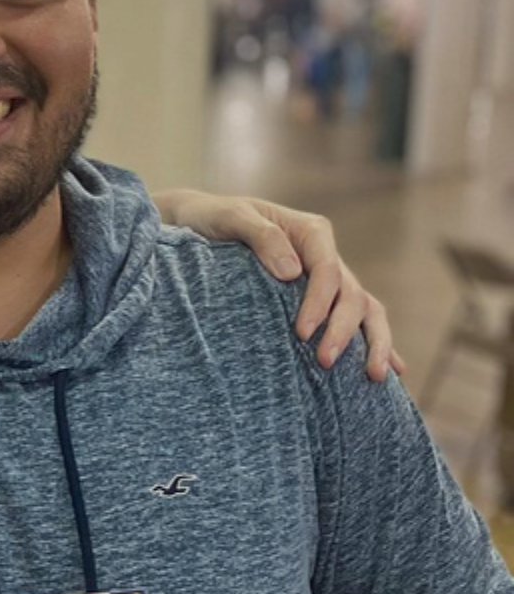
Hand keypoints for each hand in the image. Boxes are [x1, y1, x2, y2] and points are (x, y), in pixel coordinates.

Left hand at [153, 190, 403, 381]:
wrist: (200, 220)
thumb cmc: (214, 217)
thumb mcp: (232, 218)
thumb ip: (262, 237)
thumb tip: (292, 272)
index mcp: (310, 232)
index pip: (327, 270)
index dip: (320, 302)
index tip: (302, 333)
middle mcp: (325, 254)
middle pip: (351, 294)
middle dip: (343, 330)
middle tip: (324, 361)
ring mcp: (328, 278)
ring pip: (365, 309)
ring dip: (373, 342)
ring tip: (374, 376)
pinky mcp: (322, 298)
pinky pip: (357, 319)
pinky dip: (375, 342)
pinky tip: (393, 370)